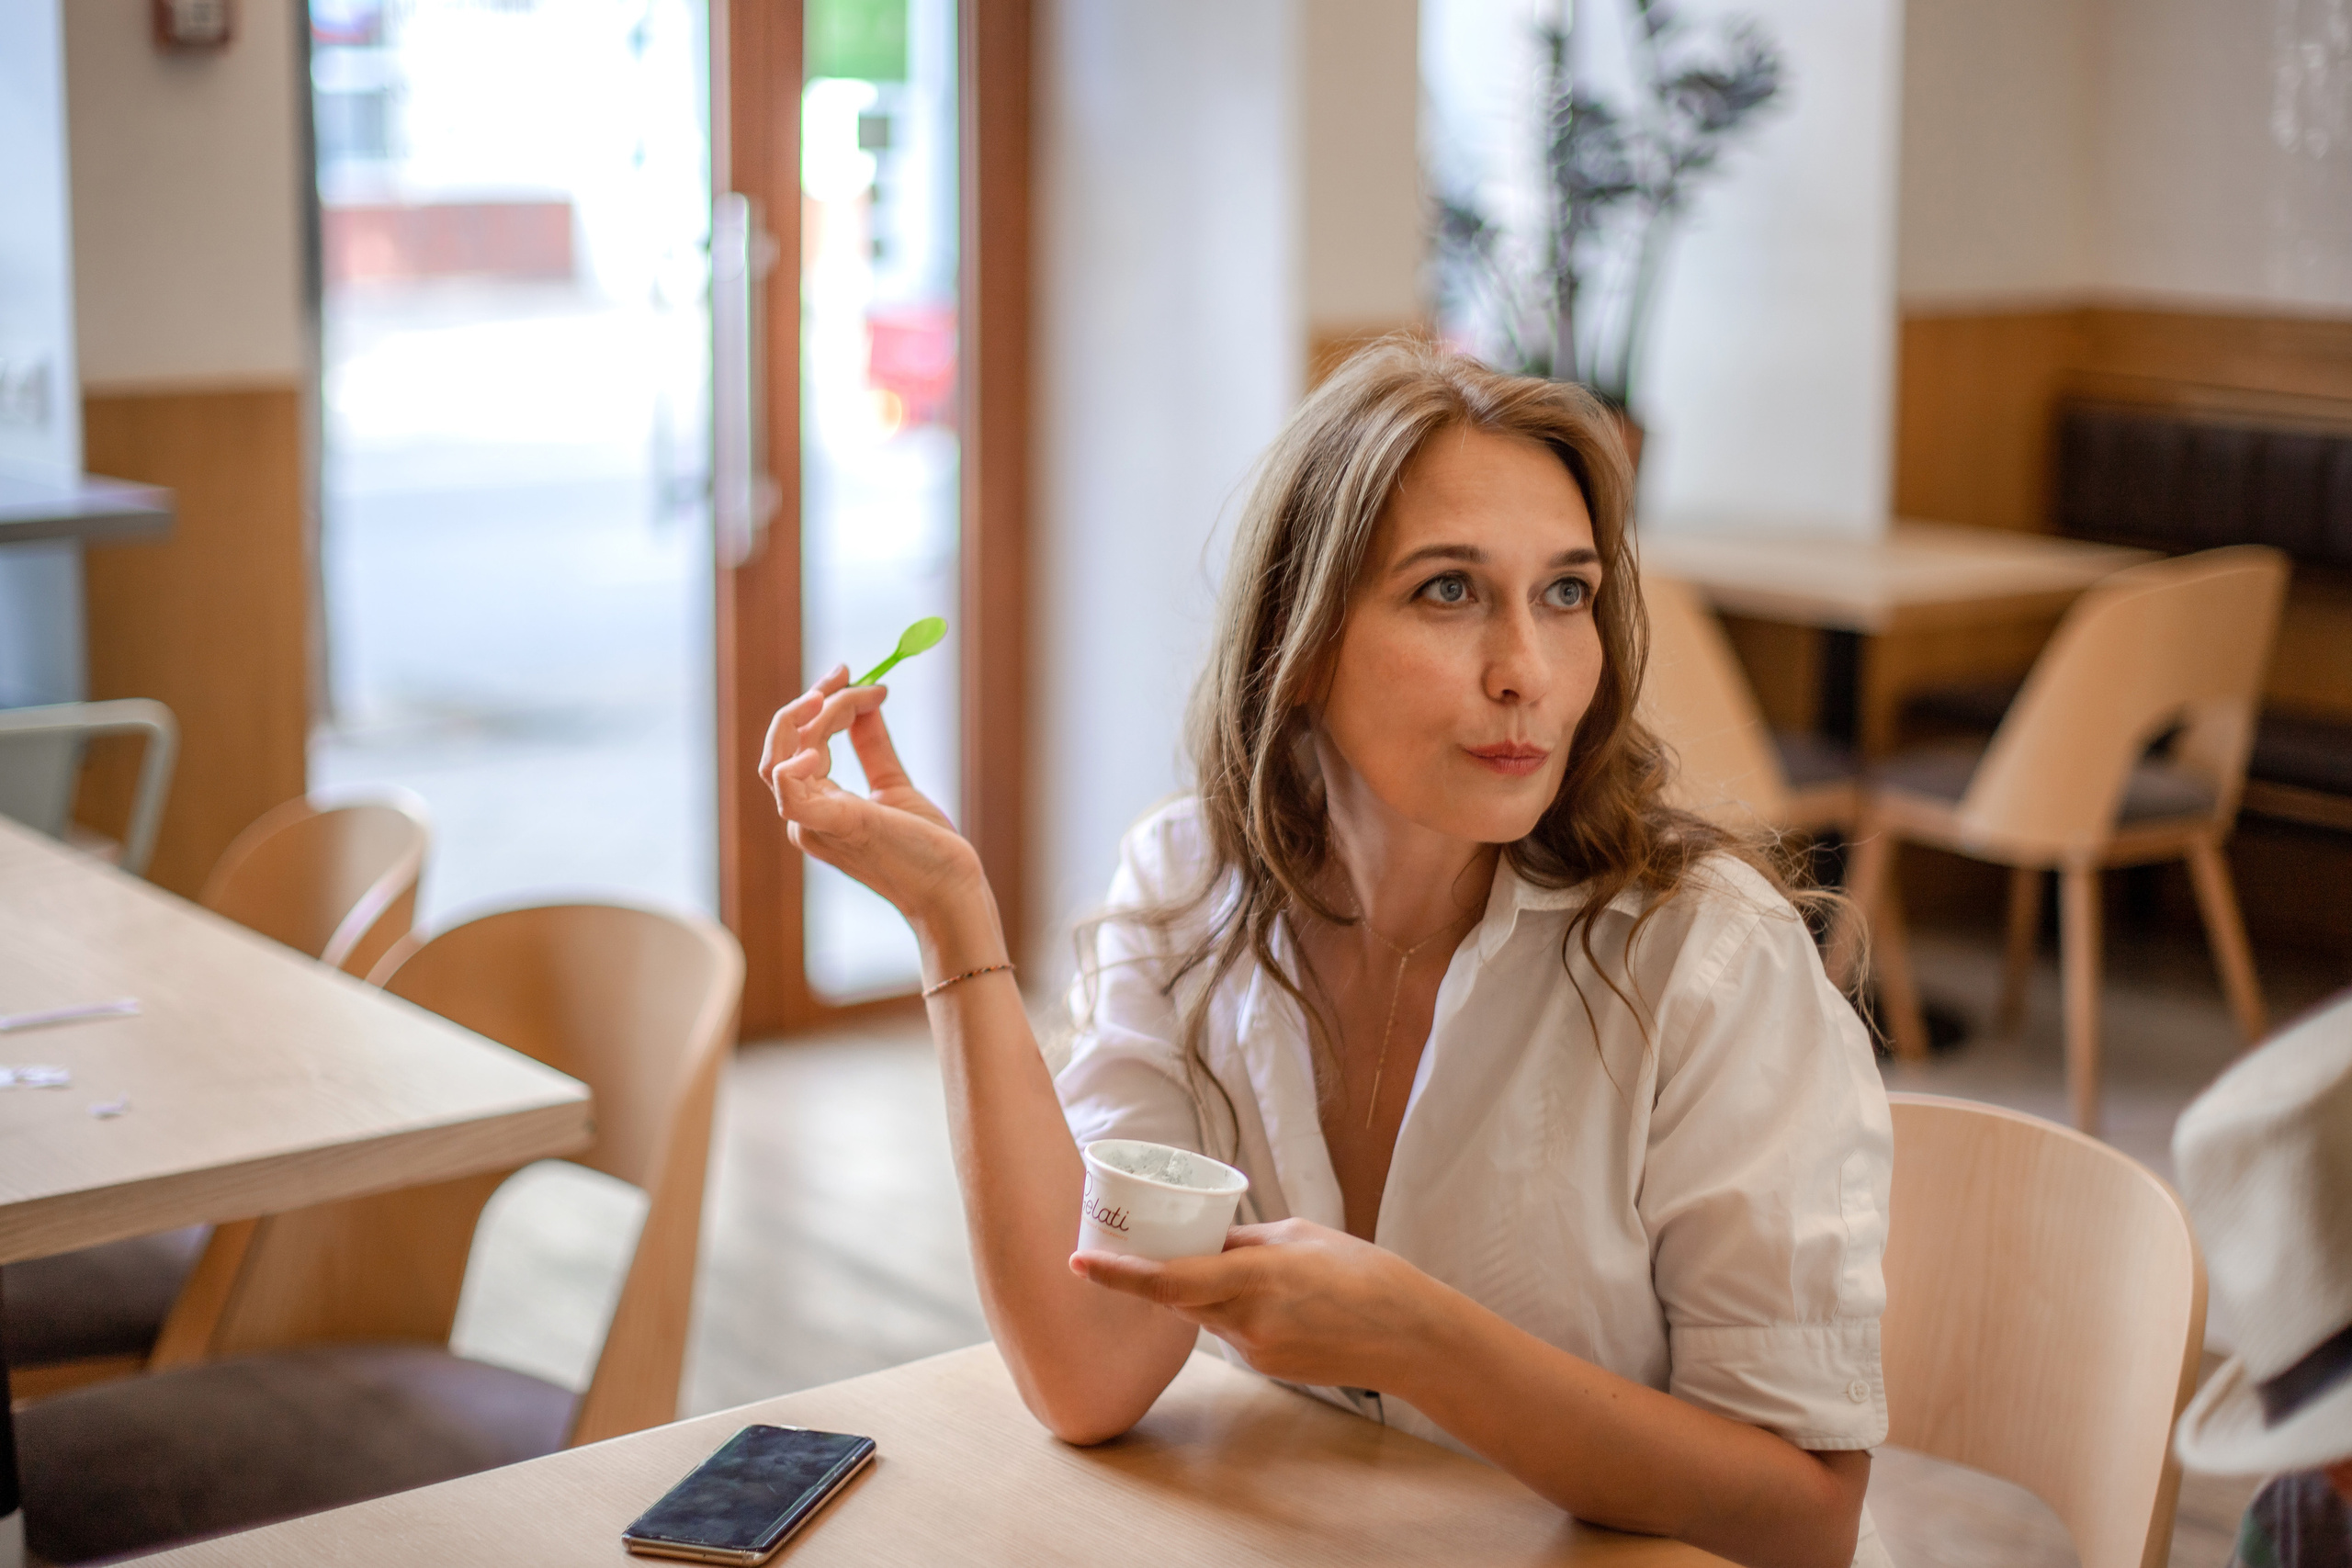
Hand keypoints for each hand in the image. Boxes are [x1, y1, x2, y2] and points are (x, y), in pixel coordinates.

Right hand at [758, 667, 985, 925]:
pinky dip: (793, 765)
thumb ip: (872, 745)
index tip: (849, 672)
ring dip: (818, 716)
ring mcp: (815, 824)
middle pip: (782, 744)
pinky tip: (819, 744)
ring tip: (856, 694)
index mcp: (816, 805)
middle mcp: (805, 816)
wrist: (951, 887)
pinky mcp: (837, 827)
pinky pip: (792, 795)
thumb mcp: (892, 783)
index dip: (818, 701)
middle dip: (811, 700)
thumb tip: (866, 700)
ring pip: (786, 756)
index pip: (795, 743)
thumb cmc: (924, 846)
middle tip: (846, 672)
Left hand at [1069, 1220, 1447, 1390]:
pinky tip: (1268, 1297)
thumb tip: (1201, 1239)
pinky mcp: (1266, 1365)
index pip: (1168, 1279)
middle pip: (1175, 1298)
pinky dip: (1229, 1310)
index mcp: (1257, 1277)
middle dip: (1152, 1274)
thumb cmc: (1364, 1274)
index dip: (1118, 1275)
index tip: (1078, 1263)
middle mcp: (1248, 1320)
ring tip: (1232, 1264)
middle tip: (1131, 1246)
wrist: (1409, 1336)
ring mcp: (1255, 1350)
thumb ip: (1243, 1241)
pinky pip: (1229, 1332)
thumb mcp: (1299, 1237)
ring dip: (1197, 1290)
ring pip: (1201, 1315)